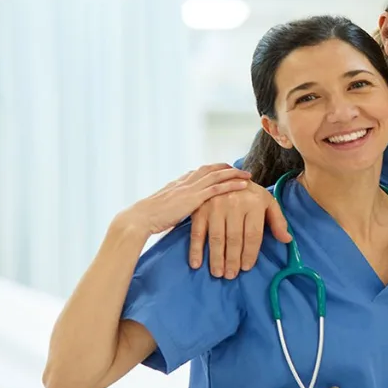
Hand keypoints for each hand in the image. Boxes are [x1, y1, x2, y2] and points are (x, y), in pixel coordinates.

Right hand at [114, 164, 250, 236]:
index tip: (224, 170)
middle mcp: (185, 182)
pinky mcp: (193, 198)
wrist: (139, 219)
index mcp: (177, 183)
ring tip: (248, 175)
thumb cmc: (148, 219)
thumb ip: (174, 208)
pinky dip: (232, 185)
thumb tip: (180, 215)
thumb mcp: (164, 209)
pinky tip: (244, 185)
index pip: (198, 172)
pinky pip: (217, 188)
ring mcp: (189, 188)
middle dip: (226, 168)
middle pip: (210, 169)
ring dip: (234, 174)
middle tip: (240, 169)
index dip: (213, 170)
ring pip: (217, 176)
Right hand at [190, 183, 291, 277]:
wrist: (226, 175)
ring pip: (217, 238)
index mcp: (254, 203)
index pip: (253, 234)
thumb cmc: (250, 194)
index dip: (250, 253)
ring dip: (216, 258)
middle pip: (234, 238)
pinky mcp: (200, 208)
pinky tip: (196, 263)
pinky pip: (198, 232)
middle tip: (231, 275)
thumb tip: (287, 240)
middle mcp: (235, 203)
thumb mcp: (268, 202)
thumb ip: (278, 221)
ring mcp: (215, 205)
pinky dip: (196, 249)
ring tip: (218, 273)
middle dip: (232, 260)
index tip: (246, 268)